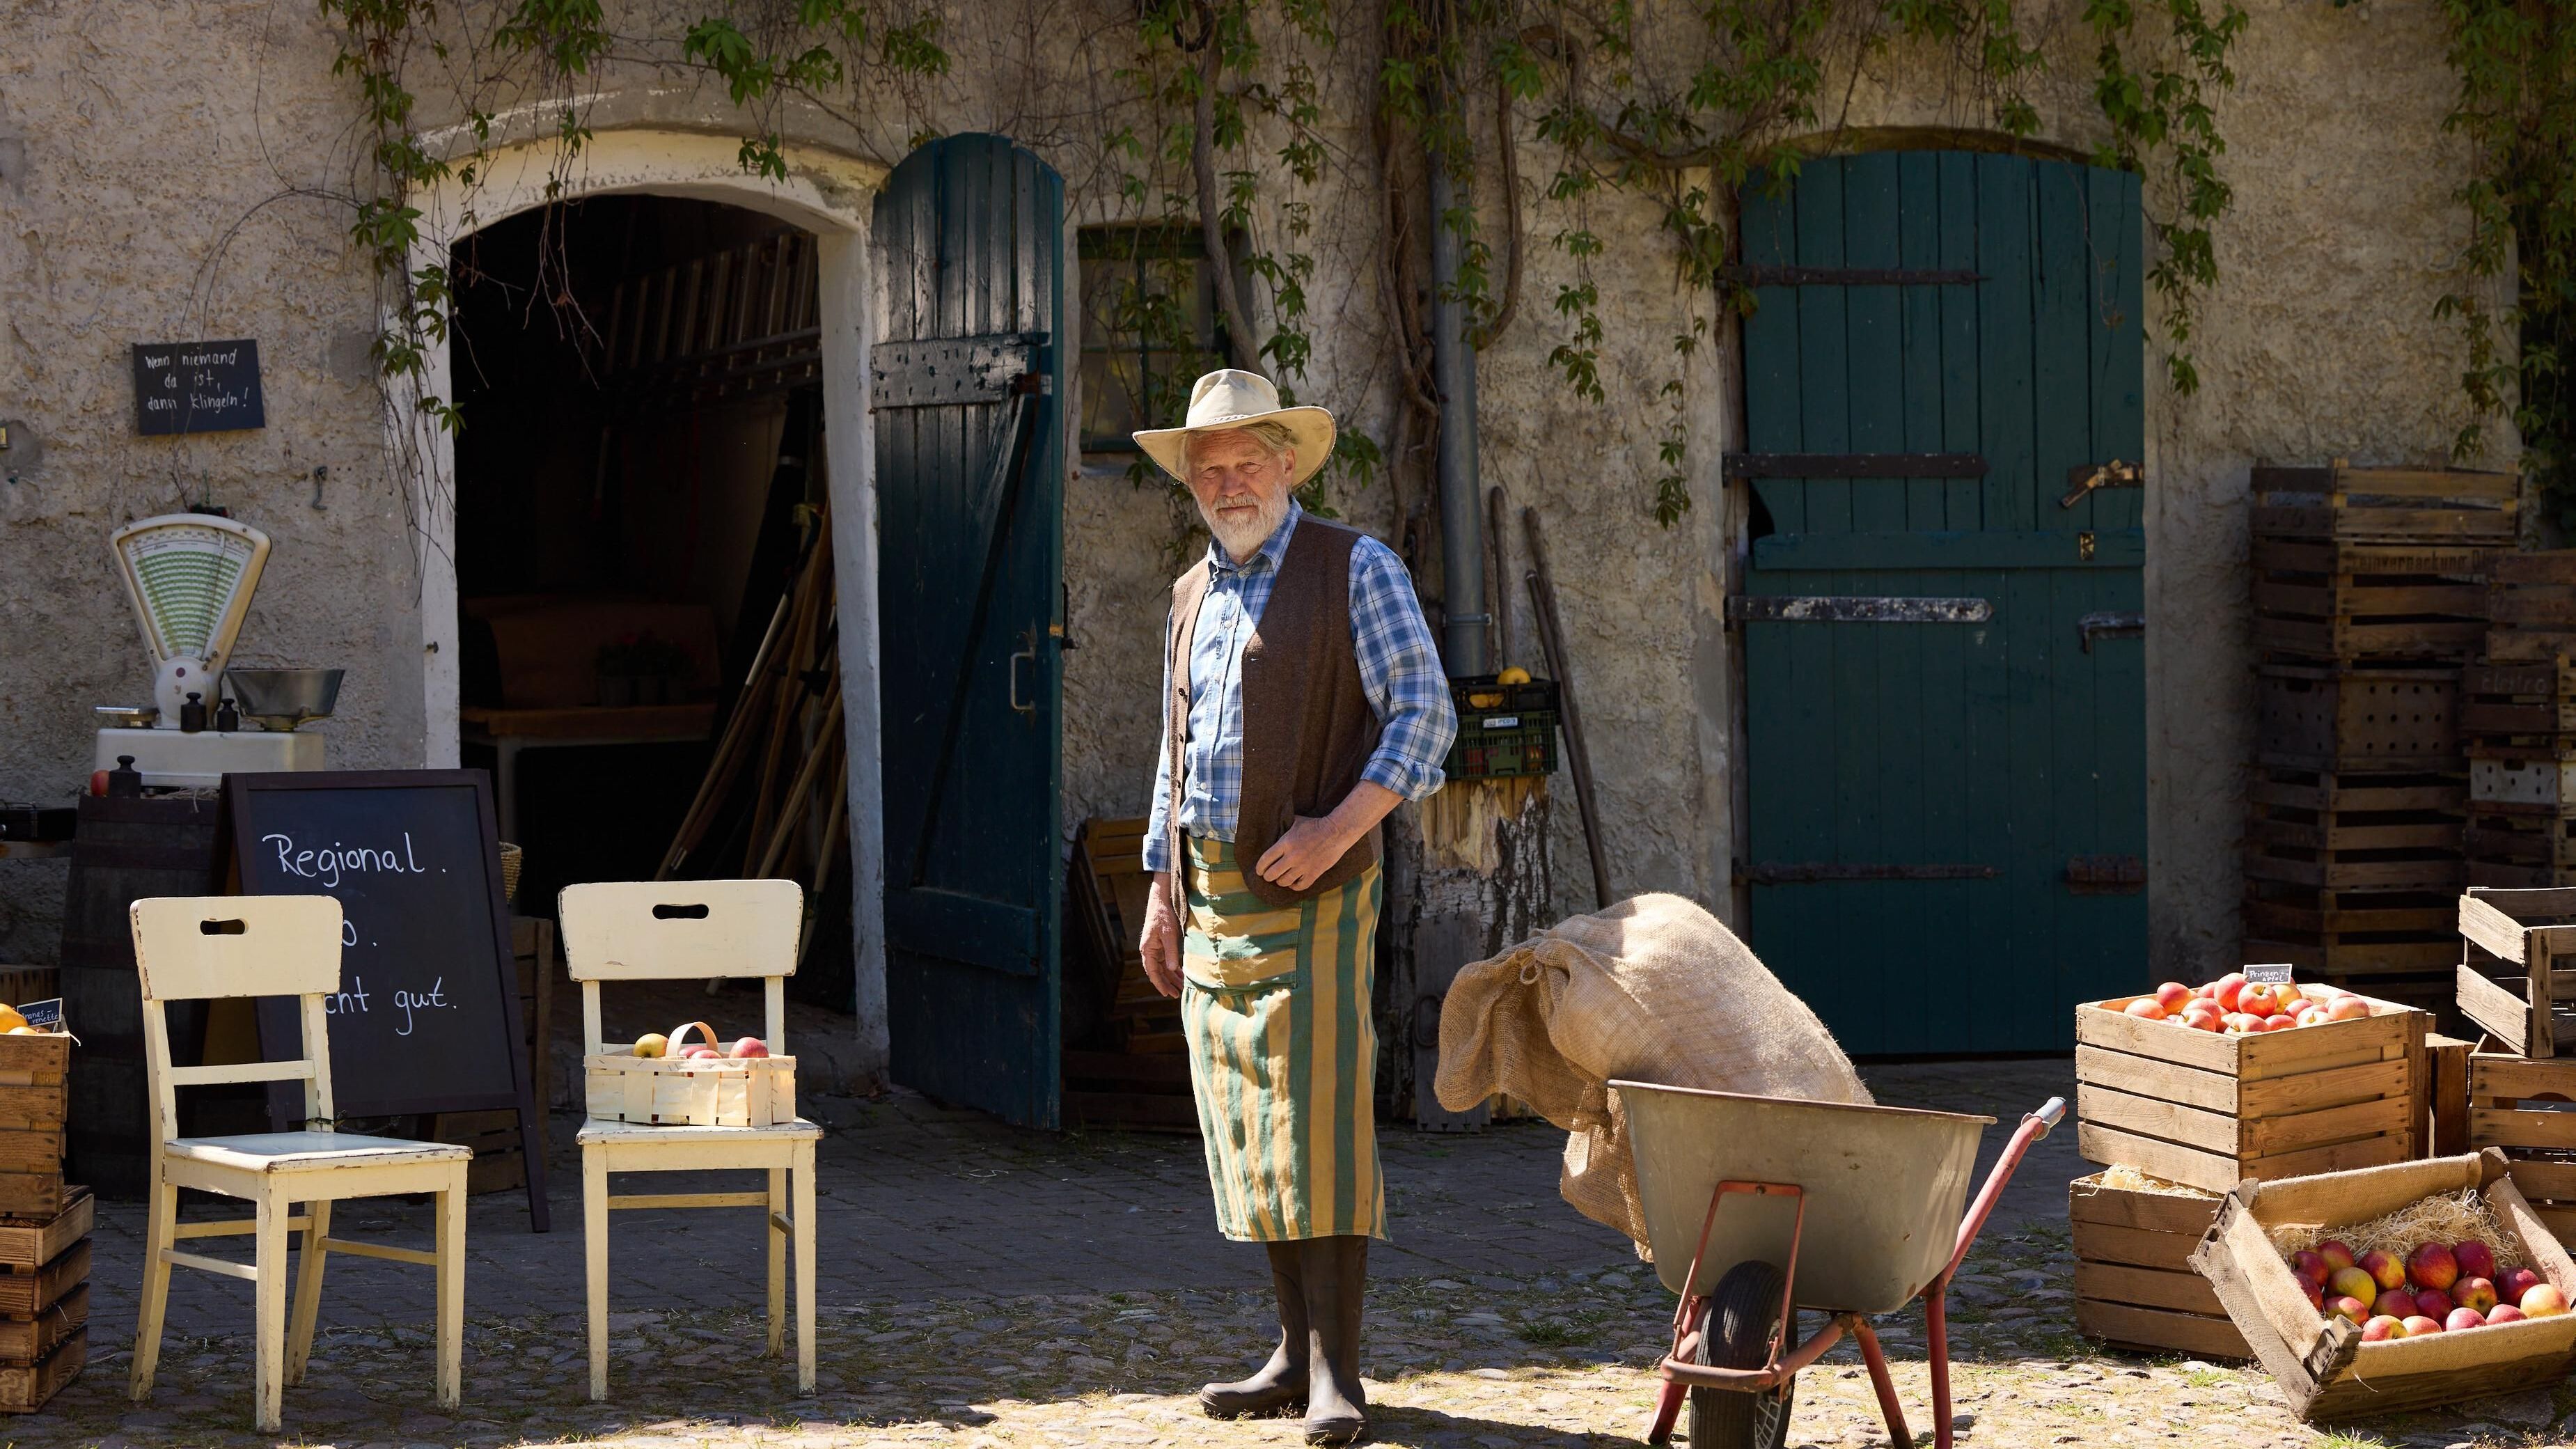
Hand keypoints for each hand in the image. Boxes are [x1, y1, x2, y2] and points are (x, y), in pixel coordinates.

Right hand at [1139, 871, 1182, 997]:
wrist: (1161, 901)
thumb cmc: (1163, 916)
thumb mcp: (1169, 934)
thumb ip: (1171, 952)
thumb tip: (1171, 969)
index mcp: (1147, 950)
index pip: (1152, 971)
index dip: (1159, 984)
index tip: (1167, 994)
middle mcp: (1149, 951)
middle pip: (1157, 972)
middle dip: (1166, 984)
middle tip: (1176, 995)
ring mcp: (1155, 948)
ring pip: (1162, 968)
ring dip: (1171, 978)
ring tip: (1181, 988)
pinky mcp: (1161, 945)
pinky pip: (1166, 961)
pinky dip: (1173, 969)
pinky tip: (1180, 975)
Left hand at [1255, 815, 1353, 892]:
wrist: (1336, 832)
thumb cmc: (1315, 825)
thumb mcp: (1296, 822)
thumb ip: (1283, 825)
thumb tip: (1274, 823)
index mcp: (1285, 843)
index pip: (1265, 860)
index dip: (1260, 868)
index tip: (1259, 870)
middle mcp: (1292, 857)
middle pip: (1272, 874)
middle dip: (1268, 876)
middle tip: (1269, 875)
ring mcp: (1303, 866)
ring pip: (1284, 882)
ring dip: (1280, 881)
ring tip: (1281, 878)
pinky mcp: (1314, 873)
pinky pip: (1299, 886)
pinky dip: (1294, 886)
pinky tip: (1293, 882)